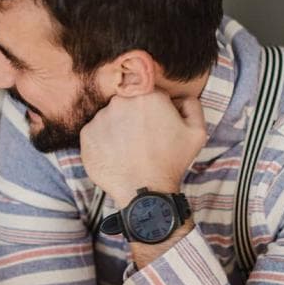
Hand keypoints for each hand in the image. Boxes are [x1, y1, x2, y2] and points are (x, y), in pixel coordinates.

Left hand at [79, 92, 206, 206]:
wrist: (145, 191)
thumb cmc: (172, 162)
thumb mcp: (196, 132)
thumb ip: (191, 105)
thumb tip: (179, 97)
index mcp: (148, 95)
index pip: (147, 93)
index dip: (153, 109)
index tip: (155, 125)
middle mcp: (121, 101)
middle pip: (127, 102)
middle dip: (134, 116)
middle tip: (142, 140)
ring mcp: (101, 117)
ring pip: (110, 117)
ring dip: (118, 128)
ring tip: (129, 150)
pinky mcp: (86, 134)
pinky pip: (96, 132)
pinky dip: (104, 141)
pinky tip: (116, 155)